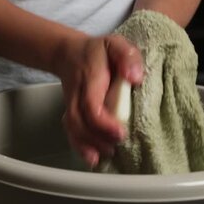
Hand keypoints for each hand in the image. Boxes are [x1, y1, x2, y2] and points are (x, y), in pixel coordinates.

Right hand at [52, 34, 143, 166]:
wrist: (68, 53)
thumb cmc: (98, 51)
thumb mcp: (116, 44)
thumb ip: (127, 56)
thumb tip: (135, 78)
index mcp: (89, 78)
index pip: (91, 104)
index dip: (103, 122)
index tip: (120, 132)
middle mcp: (76, 94)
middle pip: (79, 122)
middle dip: (96, 138)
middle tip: (116, 146)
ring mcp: (71, 105)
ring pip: (73, 129)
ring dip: (87, 146)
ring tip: (107, 155)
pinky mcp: (71, 113)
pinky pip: (71, 132)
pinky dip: (80, 147)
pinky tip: (93, 159)